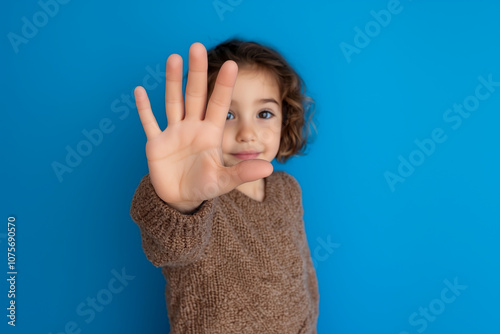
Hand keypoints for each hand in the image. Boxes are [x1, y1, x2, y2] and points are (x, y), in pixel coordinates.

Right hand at [134, 42, 272, 212]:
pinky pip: (150, 122)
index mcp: (210, 133)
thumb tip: (269, 167)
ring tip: (173, 57)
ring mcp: (173, 133)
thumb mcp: (224, 181)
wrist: (181, 198)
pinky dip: (144, 109)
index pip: (219, 104)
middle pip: (195, 95)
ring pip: (173, 102)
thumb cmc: (204, 186)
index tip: (232, 64)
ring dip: (172, 82)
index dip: (224, 85)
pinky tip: (139, 90)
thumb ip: (243, 173)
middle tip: (197, 47)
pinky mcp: (156, 143)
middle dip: (196, 72)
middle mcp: (192, 127)